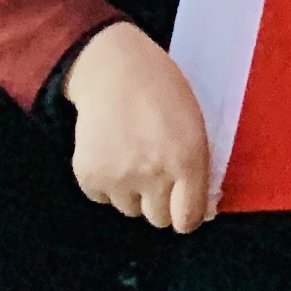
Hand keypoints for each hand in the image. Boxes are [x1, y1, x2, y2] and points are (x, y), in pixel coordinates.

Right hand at [64, 22, 217, 232]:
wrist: (116, 71)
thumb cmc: (165, 92)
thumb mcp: (197, 125)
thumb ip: (199, 169)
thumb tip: (201, 212)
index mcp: (188, 159)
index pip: (188, 219)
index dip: (187, 216)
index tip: (184, 207)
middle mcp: (153, 174)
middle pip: (158, 220)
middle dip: (161, 204)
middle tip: (158, 175)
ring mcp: (118, 177)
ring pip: (130, 209)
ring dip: (134, 193)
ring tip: (135, 157)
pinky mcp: (89, 176)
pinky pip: (102, 198)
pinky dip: (108, 184)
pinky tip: (113, 153)